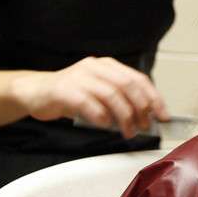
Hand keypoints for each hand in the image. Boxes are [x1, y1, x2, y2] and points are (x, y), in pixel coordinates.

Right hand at [10, 57, 169, 138]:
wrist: (35, 91)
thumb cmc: (70, 94)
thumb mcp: (98, 92)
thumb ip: (119, 99)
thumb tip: (145, 115)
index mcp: (107, 65)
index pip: (138, 78)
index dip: (153, 97)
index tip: (162, 115)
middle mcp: (95, 67)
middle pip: (127, 85)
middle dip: (140, 107)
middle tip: (144, 125)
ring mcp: (79, 76)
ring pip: (110, 94)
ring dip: (123, 115)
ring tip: (128, 131)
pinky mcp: (64, 89)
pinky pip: (87, 102)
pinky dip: (100, 115)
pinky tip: (104, 124)